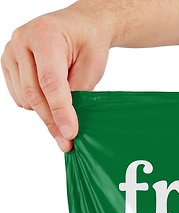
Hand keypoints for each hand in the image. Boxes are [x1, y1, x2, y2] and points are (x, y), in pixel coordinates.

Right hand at [1, 6, 111, 151]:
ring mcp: (11, 52)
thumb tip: (68, 122)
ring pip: (26, 98)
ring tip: (65, 115)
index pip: (50, 82)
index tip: (70, 133)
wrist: (79, 26)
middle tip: (68, 142)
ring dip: (45, 114)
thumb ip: (78, 91)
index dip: (60, 111)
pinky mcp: (8, 64)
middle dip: (53, 122)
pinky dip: (36, 105)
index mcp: (45, 36)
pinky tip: (51, 101)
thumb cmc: (88, 43)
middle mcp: (22, 41)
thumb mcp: (92, 66)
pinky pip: (20, 96)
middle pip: (35, 93)